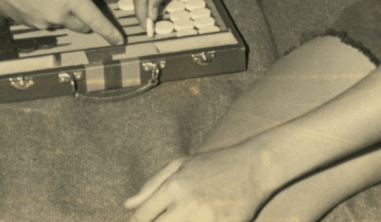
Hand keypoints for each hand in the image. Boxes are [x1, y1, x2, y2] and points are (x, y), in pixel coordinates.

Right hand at [0, 0, 122, 44]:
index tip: (119, 40)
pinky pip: (45, 19)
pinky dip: (46, 9)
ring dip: (62, 9)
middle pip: (80, 25)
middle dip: (84, 16)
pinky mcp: (27, 23)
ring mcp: (40, 22)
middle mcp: (56, 15)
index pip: (95, 20)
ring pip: (61, 21)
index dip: (109, 31)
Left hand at [124, 144, 269, 221]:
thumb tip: (128, 204)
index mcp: (174, 186)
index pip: (143, 216)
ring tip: (181, 215)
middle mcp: (187, 203)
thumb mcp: (179, 165)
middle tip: (163, 217)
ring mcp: (206, 218)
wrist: (252, 167)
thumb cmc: (212, 164)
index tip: (141, 221)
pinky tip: (197, 217)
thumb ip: (151, 185)